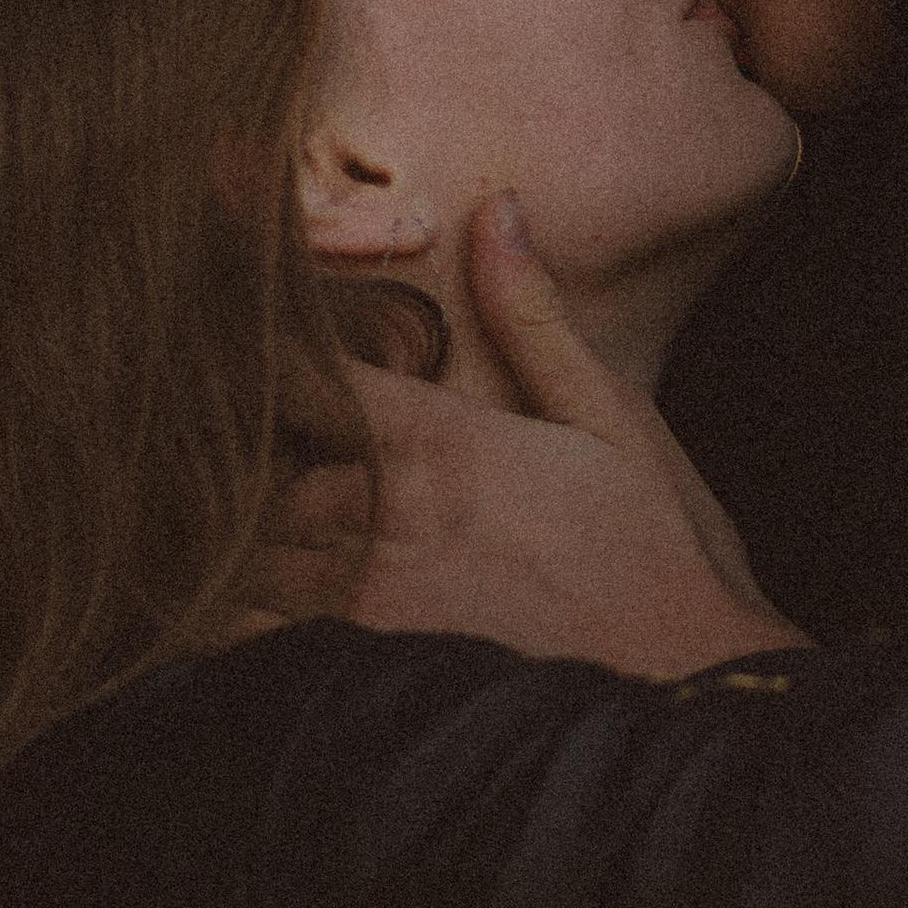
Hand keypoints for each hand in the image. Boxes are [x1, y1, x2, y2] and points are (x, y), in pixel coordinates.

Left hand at [244, 195, 806, 674]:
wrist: (696, 699)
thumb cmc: (663, 559)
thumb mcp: (615, 422)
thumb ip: (536, 321)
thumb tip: (499, 208)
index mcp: (446, 443)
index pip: (307, 372)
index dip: (256, 353)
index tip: (226, 338)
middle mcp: (392, 519)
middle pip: (256, 465)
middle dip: (236, 454)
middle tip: (211, 439)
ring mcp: (368, 608)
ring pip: (242, 554)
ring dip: (228, 538)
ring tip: (213, 527)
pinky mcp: (363, 682)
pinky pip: (250, 643)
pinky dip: (229, 620)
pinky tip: (239, 610)